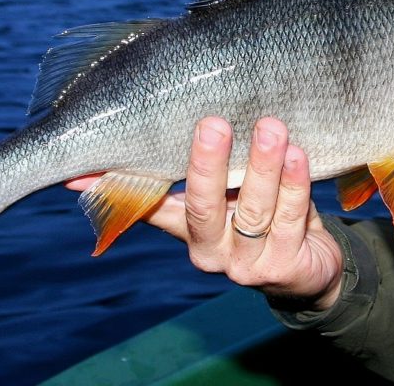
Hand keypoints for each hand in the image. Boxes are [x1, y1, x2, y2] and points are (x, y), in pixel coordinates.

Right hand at [68, 116, 344, 310]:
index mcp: (189, 230)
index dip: (118, 189)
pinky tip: (298, 155)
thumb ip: (198, 170)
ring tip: (271, 127)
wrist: (309, 270)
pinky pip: (290, 218)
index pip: (149, 206)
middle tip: (213, 123)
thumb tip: (150, 135)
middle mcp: (211, 250)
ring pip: (253, 210)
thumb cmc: (257, 215)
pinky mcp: (284, 266)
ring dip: (263, 166)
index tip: (85, 170)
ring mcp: (246, 263)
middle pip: (203, 207)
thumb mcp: (225, 197)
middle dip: (207, 164)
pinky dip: (295, 184)